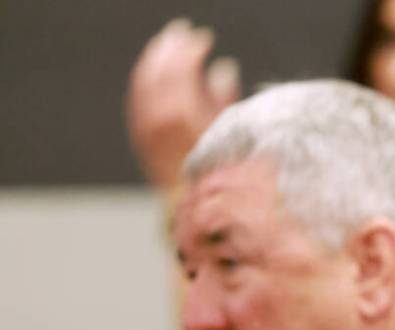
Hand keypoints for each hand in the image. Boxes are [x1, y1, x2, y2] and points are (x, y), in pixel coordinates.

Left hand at [126, 18, 239, 187]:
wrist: (201, 211)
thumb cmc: (223, 176)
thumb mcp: (235, 138)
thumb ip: (225, 100)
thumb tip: (222, 69)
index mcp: (189, 123)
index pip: (183, 73)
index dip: (192, 51)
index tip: (204, 40)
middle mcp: (163, 126)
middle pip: (159, 74)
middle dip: (170, 49)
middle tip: (181, 32)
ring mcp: (149, 133)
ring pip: (145, 85)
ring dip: (155, 60)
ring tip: (167, 44)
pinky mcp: (143, 140)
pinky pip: (138, 101)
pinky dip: (145, 81)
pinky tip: (153, 70)